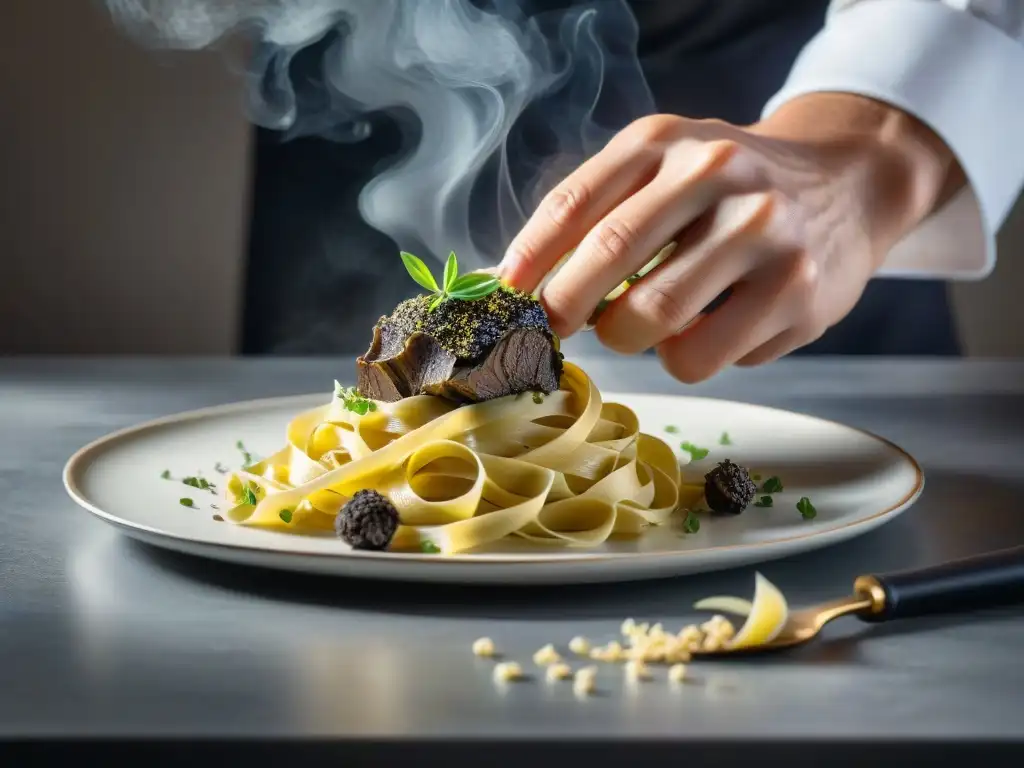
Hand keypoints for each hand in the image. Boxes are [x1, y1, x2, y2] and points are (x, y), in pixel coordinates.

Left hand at [500, 93, 961, 381]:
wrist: (848, 184)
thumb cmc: (730, 191)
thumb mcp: (666, 170)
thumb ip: (598, 214)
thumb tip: (517, 282)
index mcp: (667, 140)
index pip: (575, 203)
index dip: (528, 260)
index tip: (503, 300)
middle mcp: (717, 173)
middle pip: (609, 256)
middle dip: (565, 308)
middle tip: (555, 331)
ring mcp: (762, 232)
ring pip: (653, 318)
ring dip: (627, 337)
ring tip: (643, 323)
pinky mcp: (797, 292)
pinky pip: (703, 355)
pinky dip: (688, 357)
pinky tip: (713, 328)